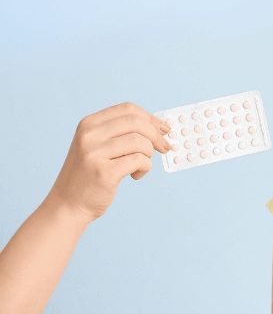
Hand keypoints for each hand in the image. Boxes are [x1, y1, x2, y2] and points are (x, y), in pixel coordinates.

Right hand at [45, 102, 170, 224]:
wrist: (68, 205)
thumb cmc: (91, 174)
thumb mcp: (99, 145)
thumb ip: (122, 132)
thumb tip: (161, 125)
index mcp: (88, 124)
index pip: (128, 109)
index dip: (150, 118)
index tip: (164, 129)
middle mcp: (88, 135)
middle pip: (136, 123)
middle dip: (156, 135)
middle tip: (164, 148)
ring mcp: (93, 153)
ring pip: (140, 142)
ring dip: (149, 154)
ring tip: (140, 165)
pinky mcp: (103, 172)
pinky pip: (139, 161)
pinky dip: (145, 168)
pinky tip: (134, 176)